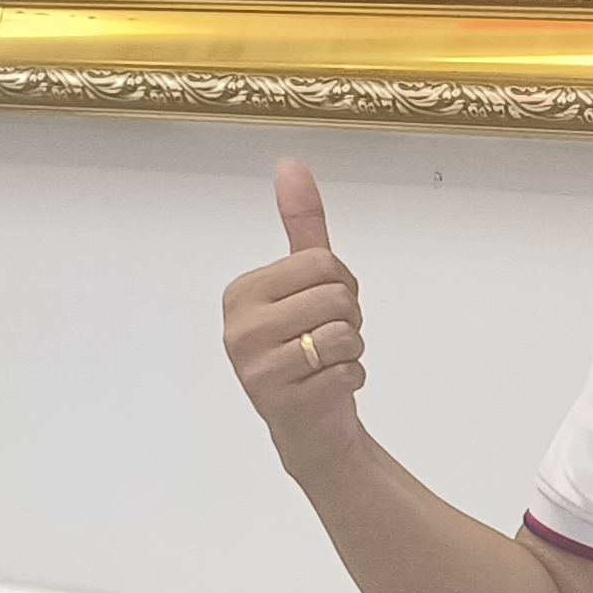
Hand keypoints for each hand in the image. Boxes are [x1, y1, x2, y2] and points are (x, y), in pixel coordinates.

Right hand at [222, 158, 367, 456]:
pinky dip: (353, 378)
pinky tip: (327, 388)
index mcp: (241, 292)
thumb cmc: (306, 348)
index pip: (323, 262)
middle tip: (325, 340)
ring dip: (351, 350)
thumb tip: (291, 166)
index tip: (320, 309)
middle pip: (337, 295)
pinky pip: (349, 369)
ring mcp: (256, 366)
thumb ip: (301, 225)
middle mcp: (240, 327)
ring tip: (325, 363)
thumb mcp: (303, 282)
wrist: (309, 427)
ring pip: (344, 332)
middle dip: (349, 317)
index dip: (342, 285)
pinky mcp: (282, 400)